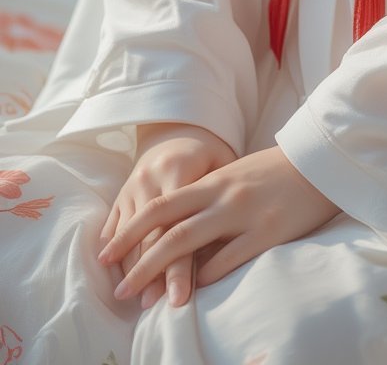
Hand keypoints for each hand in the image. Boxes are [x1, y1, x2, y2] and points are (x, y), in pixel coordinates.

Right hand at [98, 122, 237, 310]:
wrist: (180, 126)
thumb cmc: (210, 154)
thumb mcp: (223, 165)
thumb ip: (223, 203)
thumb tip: (226, 253)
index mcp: (180, 171)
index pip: (179, 227)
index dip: (180, 266)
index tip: (179, 299)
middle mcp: (151, 177)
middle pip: (150, 233)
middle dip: (148, 273)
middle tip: (148, 307)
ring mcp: (133, 183)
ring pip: (128, 231)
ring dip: (129, 266)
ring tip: (131, 297)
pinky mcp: (123, 188)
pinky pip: (114, 221)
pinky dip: (113, 247)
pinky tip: (113, 271)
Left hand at [98, 144, 341, 303]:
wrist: (320, 161)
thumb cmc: (276, 171)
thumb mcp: (236, 176)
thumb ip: (208, 196)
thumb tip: (177, 224)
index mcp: (212, 180)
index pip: (161, 205)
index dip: (130, 229)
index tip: (107, 252)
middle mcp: (221, 195)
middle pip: (166, 226)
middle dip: (136, 257)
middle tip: (117, 287)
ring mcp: (242, 214)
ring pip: (190, 243)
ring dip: (162, 274)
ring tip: (145, 299)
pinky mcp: (266, 232)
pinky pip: (229, 258)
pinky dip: (207, 276)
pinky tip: (194, 292)